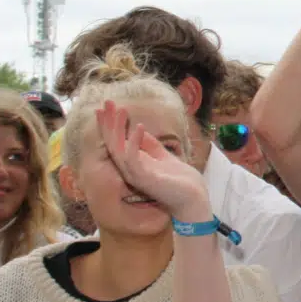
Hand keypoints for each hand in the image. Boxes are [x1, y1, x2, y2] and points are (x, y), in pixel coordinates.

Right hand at [95, 101, 209, 218]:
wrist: (194, 199)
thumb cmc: (180, 181)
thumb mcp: (164, 157)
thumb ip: (151, 146)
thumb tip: (139, 130)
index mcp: (134, 164)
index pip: (117, 141)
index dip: (111, 124)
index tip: (107, 106)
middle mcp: (130, 169)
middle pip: (112, 143)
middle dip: (109, 122)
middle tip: (106, 102)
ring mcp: (136, 175)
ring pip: (118, 150)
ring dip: (118, 129)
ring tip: (122, 110)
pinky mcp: (145, 179)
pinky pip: (134, 159)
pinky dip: (134, 143)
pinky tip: (140, 127)